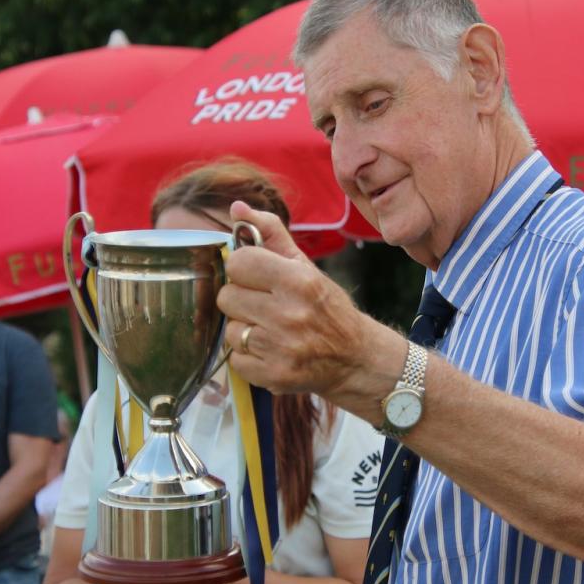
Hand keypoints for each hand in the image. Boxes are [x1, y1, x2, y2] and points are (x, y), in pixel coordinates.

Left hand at [217, 201, 373, 396]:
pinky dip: (248, 357)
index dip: (244, 270)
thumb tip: (236, 208)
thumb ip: (269, 234)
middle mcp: (290, 314)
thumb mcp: (305, 266)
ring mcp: (281, 348)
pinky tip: (270, 351)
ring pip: (230, 330)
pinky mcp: (274, 376)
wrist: (355, 358)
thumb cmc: (326, 307)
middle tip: (264, 306)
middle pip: (228, 297)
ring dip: (244, 330)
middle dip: (241, 300)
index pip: (238, 263)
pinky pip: (235, 360)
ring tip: (269, 330)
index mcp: (298, 280)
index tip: (257, 277)